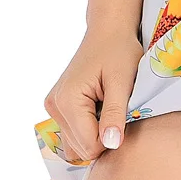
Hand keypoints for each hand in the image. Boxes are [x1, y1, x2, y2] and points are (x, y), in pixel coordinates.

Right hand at [43, 26, 143, 161]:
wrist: (108, 30)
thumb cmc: (119, 50)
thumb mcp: (123, 81)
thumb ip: (115, 113)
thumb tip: (111, 145)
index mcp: (67, 101)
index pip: (88, 146)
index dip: (112, 139)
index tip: (127, 118)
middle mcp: (54, 107)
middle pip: (80, 148)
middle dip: (104, 136)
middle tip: (120, 110)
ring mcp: (53, 107)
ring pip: (76, 144)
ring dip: (96, 133)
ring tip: (110, 107)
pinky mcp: (58, 106)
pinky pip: (74, 132)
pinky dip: (89, 127)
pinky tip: (101, 107)